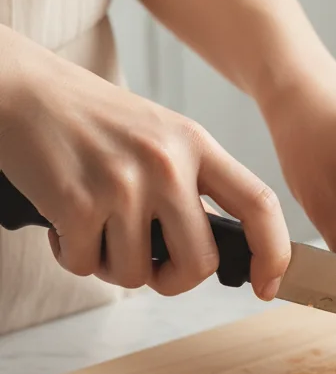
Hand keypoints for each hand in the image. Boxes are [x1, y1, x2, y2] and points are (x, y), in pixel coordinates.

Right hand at [0, 31, 290, 297]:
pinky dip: (73, 256)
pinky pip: (87, 266)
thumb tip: (214, 248)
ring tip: (97, 228)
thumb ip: (193, 182)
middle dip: (174, 280)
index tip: (268, 284)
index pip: (259, 204)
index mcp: (197, 144)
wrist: (18, 88)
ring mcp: (123, 184)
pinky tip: (66, 222)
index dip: (273, 254)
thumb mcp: (161, 135)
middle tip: (151, 266)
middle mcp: (167, 164)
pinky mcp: (77, 202)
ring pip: (137, 274)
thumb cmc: (90, 119)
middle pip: (200, 263)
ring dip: (113, 266)